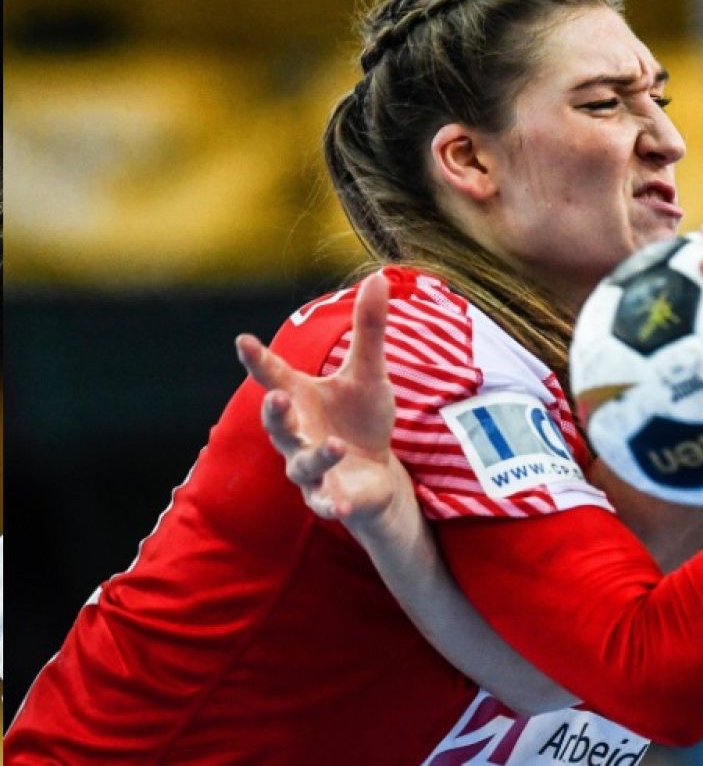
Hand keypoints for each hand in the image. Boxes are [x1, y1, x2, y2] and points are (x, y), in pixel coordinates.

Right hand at [236, 273, 410, 531]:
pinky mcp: (330, 497)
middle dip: (274, 413)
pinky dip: (331, 505)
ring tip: (334, 445)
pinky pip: (324, 503)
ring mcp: (311, 469)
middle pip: (276, 425)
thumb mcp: (370, 372)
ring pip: (301, 465)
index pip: (273, 376)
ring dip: (315, 456)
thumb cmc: (362, 418)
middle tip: (276, 398)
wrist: (376, 473)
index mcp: (301, 399)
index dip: (257, 360)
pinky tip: (341, 508)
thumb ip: (369, 329)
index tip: (243, 340)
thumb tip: (378, 276)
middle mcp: (297, 434)